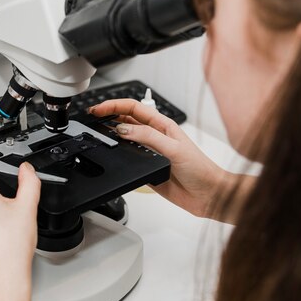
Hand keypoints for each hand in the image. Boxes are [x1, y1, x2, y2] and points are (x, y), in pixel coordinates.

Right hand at [90, 99, 236, 218]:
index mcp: (163, 126)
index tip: (99, 108)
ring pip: (125, 140)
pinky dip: (118, 157)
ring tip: (96, 131)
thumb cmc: (201, 169)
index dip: (115, 105)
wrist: (208, 194)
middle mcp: (155, 138)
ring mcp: (150, 154)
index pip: (134, 109)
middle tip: (91, 116)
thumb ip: (148, 137)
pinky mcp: (148, 170)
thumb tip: (123, 129)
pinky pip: (129, 161)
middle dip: (109, 115)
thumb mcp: (174, 149)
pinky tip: (111, 155)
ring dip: (111, 134)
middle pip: (127, 121)